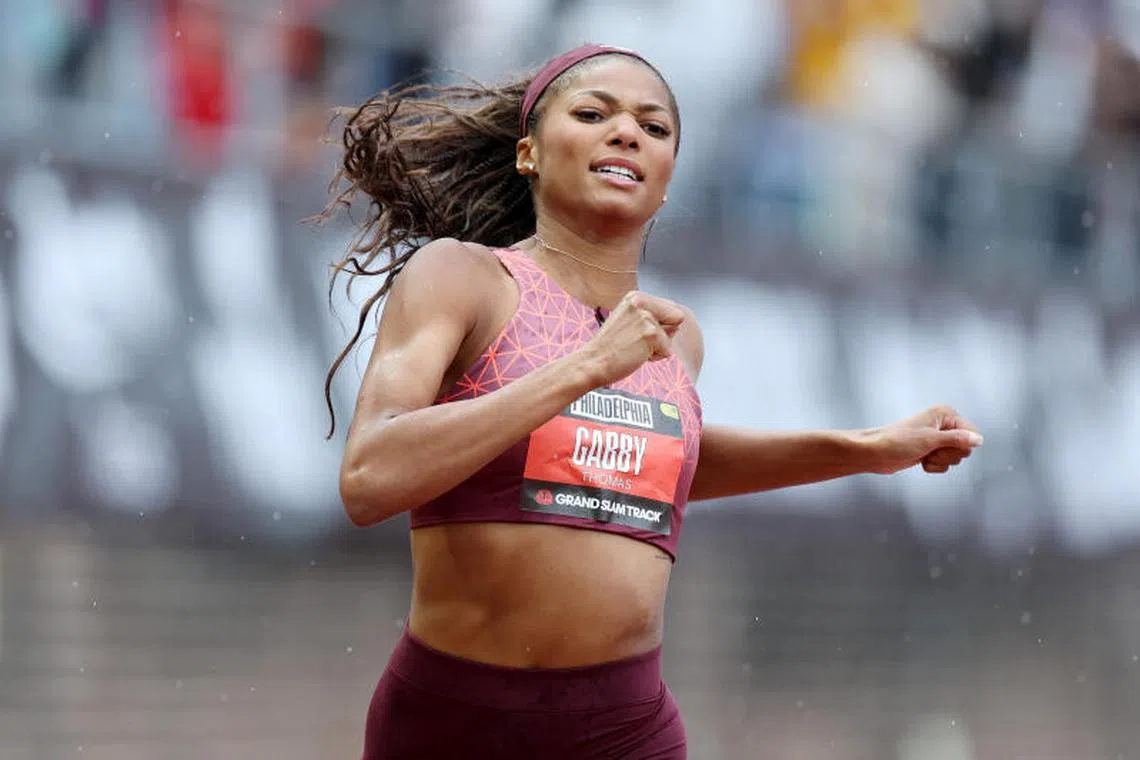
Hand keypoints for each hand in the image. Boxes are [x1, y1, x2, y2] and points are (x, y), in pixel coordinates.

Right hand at [578, 291, 685, 386]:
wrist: (592, 362)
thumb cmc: (609, 346)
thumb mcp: (628, 319)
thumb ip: (650, 314)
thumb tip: (679, 317)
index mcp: (636, 296)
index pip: (670, 308)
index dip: (661, 325)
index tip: (638, 332)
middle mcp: (641, 302)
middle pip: (677, 318)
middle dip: (664, 334)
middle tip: (637, 341)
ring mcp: (646, 318)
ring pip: (672, 336)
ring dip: (657, 347)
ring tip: (634, 348)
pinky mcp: (651, 334)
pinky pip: (667, 351)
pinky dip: (654, 358)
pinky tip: (635, 355)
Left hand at [867, 405, 982, 475]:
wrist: (876, 453)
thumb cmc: (897, 441)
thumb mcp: (930, 439)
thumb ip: (957, 439)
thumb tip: (978, 439)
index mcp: (945, 414)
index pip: (972, 433)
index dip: (962, 444)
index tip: (945, 444)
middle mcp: (943, 425)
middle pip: (964, 448)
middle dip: (948, 454)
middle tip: (931, 450)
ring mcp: (937, 439)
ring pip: (954, 458)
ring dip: (939, 461)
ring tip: (923, 454)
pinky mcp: (930, 451)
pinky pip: (944, 464)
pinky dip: (934, 466)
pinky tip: (921, 460)